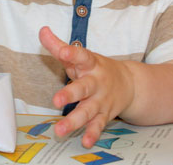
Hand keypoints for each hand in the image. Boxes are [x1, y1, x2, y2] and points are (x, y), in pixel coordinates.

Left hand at [39, 26, 133, 147]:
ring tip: (60, 130)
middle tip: (56, 101)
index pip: (81, 55)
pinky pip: (97, 125)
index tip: (62, 51)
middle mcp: (96, 82)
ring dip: (74, 121)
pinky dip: (92, 133)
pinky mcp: (104, 115)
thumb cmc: (96, 68)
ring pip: (88, 110)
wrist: (130, 84)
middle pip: (83, 87)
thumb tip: (42, 30)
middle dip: (70, 94)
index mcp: (90, 64)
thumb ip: (58, 46)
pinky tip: (85, 141)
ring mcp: (101, 100)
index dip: (72, 52)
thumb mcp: (80, 56)